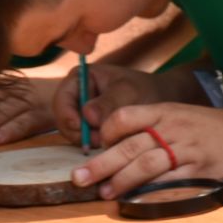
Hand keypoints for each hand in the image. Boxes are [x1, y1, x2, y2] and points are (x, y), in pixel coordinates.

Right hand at [52, 62, 190, 147]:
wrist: (160, 101)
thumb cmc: (144, 89)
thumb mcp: (128, 92)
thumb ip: (108, 102)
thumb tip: (87, 116)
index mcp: (80, 78)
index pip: (62, 99)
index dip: (67, 116)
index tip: (82, 130)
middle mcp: (75, 95)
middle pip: (64, 119)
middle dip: (79, 133)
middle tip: (99, 142)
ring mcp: (81, 113)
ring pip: (72, 133)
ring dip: (88, 141)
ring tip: (109, 142)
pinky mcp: (89, 128)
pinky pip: (84, 140)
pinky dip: (94, 145)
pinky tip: (110, 145)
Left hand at [69, 102, 222, 199]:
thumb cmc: (215, 127)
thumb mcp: (182, 115)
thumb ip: (153, 125)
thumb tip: (118, 145)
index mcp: (166, 110)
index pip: (126, 116)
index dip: (106, 132)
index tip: (94, 146)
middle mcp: (173, 127)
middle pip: (129, 145)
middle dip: (100, 162)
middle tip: (78, 178)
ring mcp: (187, 149)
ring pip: (145, 164)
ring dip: (121, 180)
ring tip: (104, 192)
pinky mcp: (200, 170)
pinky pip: (170, 182)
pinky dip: (150, 192)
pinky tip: (135, 200)